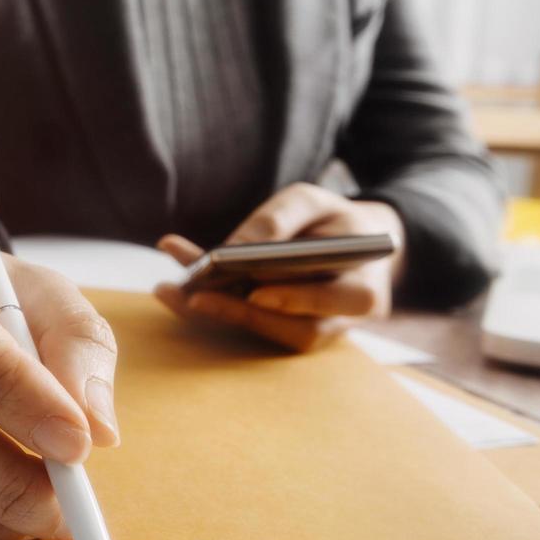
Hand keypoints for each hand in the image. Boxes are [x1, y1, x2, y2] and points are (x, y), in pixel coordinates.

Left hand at [154, 182, 405, 352]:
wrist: (346, 243)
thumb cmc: (329, 219)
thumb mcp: (312, 202)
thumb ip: (280, 220)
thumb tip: (234, 250)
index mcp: (367, 284)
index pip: (344, 299)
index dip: (299, 298)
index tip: (255, 289)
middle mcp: (344, 321)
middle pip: (299, 328)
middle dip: (242, 311)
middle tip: (192, 294)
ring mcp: (315, 335)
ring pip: (270, 335)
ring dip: (220, 314)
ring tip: (173, 292)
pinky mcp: (282, 337)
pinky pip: (249, 329)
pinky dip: (214, 308)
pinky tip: (178, 287)